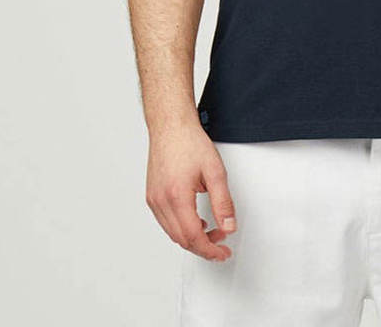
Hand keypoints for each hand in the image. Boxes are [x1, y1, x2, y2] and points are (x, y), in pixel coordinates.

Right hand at [146, 121, 236, 261]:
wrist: (171, 126)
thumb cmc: (190, 143)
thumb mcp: (215, 172)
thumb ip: (223, 202)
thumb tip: (228, 226)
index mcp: (176, 197)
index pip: (193, 237)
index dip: (210, 249)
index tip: (222, 252)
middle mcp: (161, 201)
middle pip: (181, 239)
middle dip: (203, 246)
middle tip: (221, 244)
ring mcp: (153, 199)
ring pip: (172, 233)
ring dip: (192, 238)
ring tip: (212, 231)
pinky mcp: (152, 196)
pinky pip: (165, 222)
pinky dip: (181, 227)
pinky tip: (195, 220)